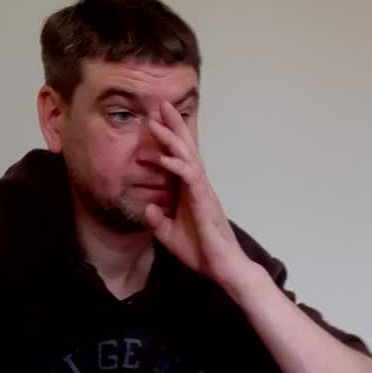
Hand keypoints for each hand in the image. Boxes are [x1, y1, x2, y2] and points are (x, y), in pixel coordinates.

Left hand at [143, 101, 249, 292]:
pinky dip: (176, 165)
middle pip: (186, 149)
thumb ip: (158, 221)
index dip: (170, 138)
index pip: (179, 158)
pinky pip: (189, 178)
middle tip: (161, 103)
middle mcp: (198, 186)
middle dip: (174, 125)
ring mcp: (202, 192)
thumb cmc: (203, 252)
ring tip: (155, 121)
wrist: (224, 269)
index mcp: (189, 192)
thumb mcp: (169, 237)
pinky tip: (163, 157)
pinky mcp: (204, 202)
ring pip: (187, 157)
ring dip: (171, 138)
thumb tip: (147, 207)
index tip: (157, 118)